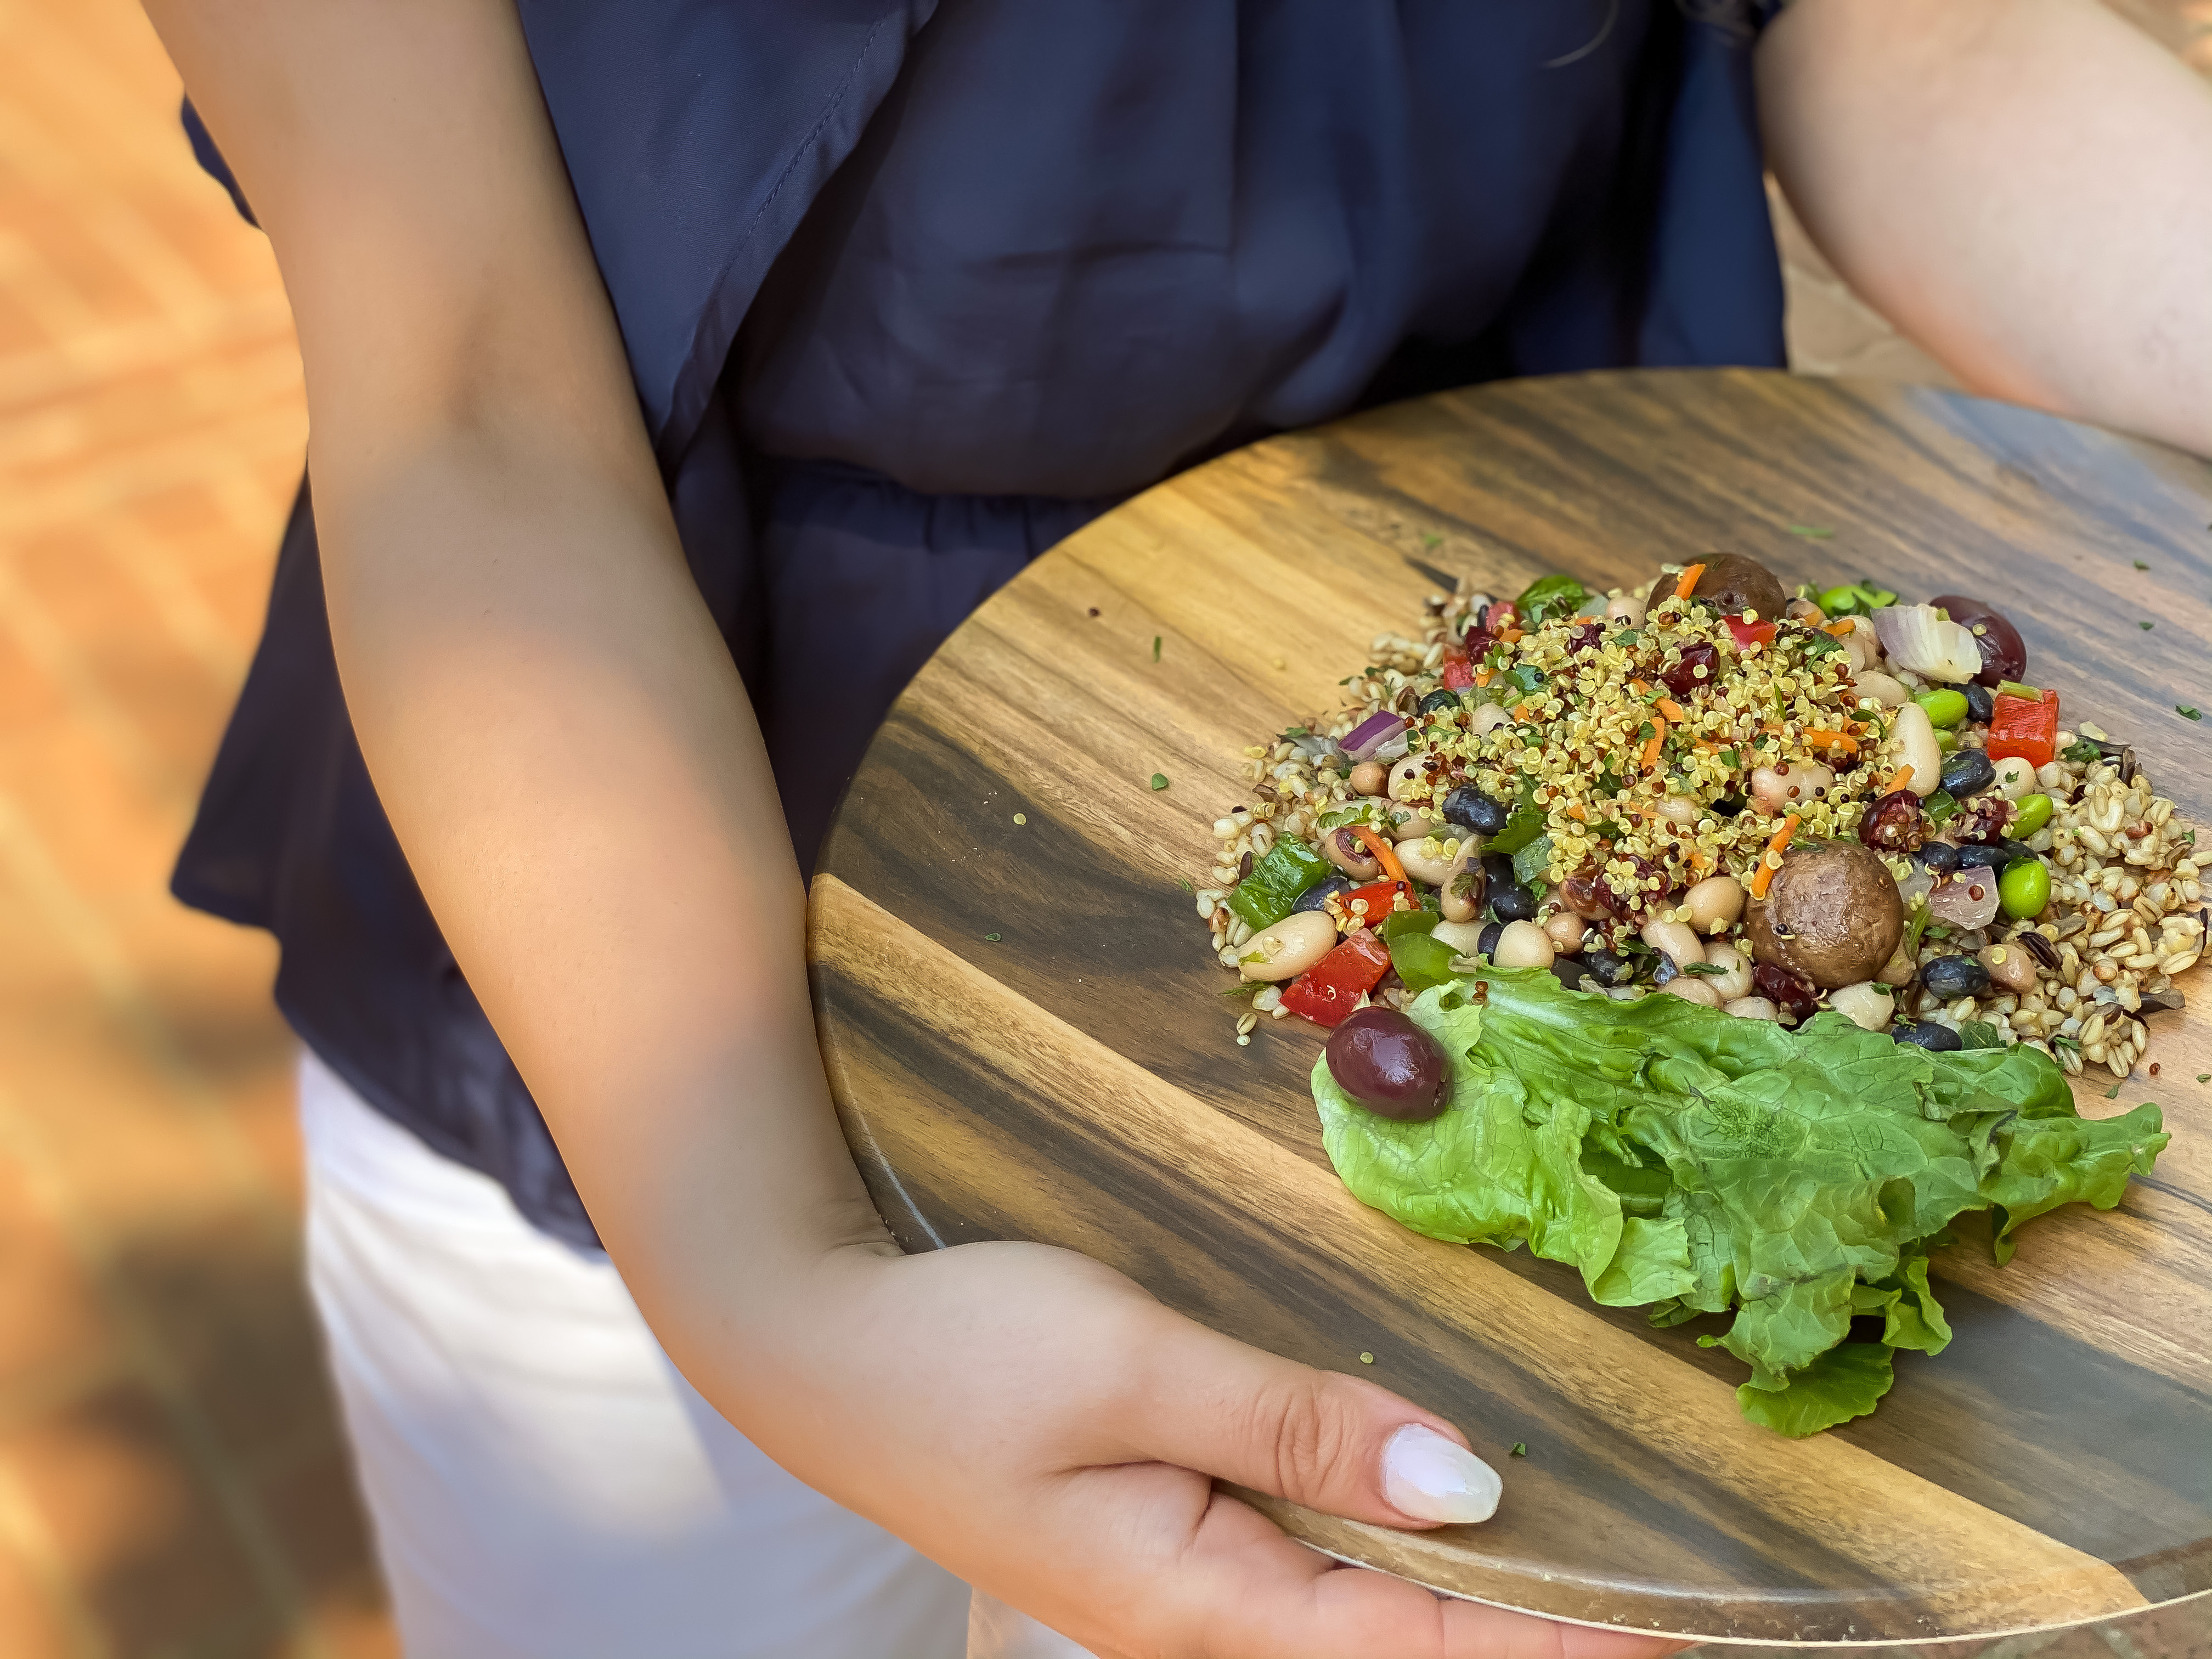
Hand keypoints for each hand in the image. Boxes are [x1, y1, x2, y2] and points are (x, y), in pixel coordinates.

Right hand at [722, 1238, 1682, 1658]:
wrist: (813, 1343)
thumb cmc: (958, 1354)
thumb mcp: (1131, 1368)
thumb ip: (1296, 1427)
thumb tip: (1468, 1488)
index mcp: (1200, 1601)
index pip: (1419, 1647)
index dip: (1557, 1639)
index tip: (1682, 1629)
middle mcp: (1202, 1616)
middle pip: (1399, 1647)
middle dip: (1531, 1629)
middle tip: (1671, 1597)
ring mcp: (1180, 1581)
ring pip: (1359, 1608)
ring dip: (1472, 1593)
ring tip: (1594, 1561)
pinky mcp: (1165, 1533)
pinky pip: (1309, 1561)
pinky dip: (1394, 1545)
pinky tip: (1441, 1506)